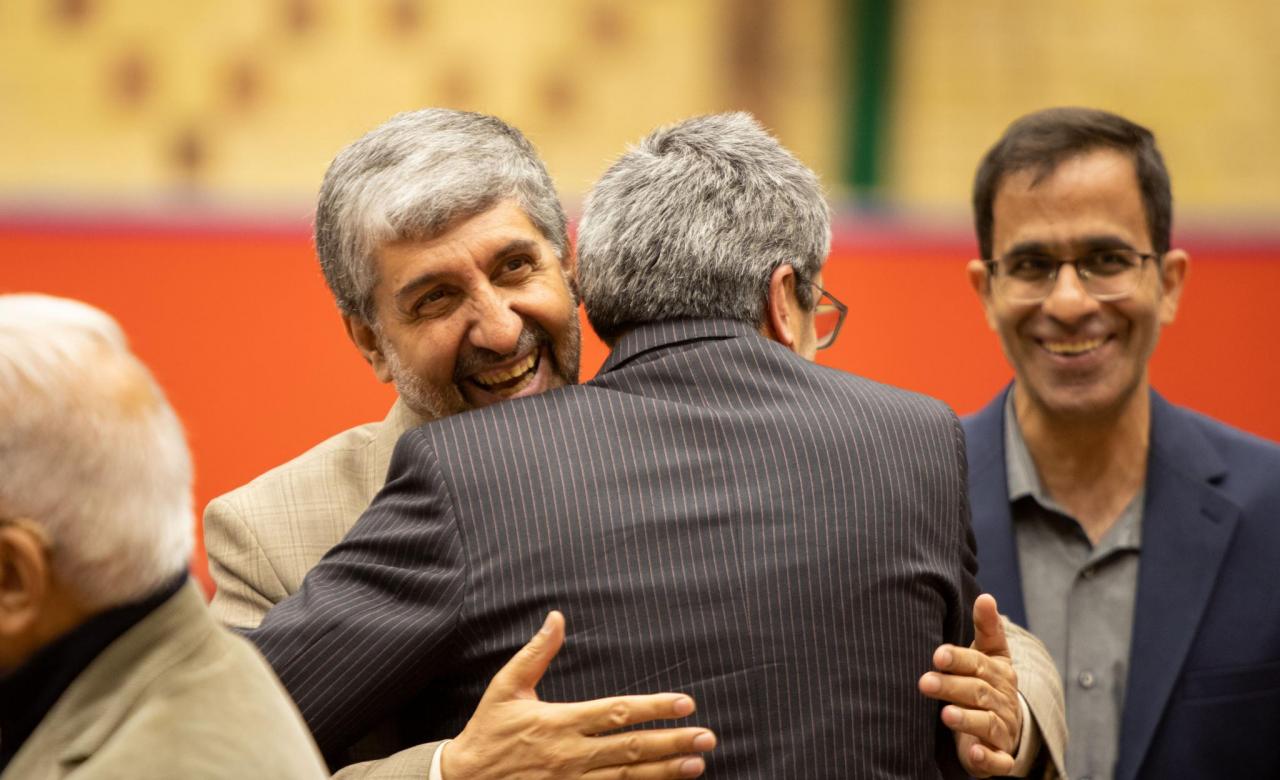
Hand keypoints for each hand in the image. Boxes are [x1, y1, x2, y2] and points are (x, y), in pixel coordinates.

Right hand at [441, 611, 716, 779]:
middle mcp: (571, 755)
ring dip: (665, 771)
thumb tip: (556, 617)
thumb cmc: (488, 731)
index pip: (616, 712)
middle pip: (632, 748)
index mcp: (560, 722)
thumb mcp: (507, 687)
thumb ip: (536, 653)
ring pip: (628, 777)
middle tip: (707, 736)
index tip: (685, 703)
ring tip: (697, 763)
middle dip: (673, 742)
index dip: (653, 707)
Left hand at [918, 594, 1021, 777]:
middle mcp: (1003, 700)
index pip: (980, 663)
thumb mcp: (990, 655)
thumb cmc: (988, 683)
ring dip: (967, 719)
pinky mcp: (1001, 756)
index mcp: (999, 673)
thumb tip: (986, 596)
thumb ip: (987, 628)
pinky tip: (974, 754)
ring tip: (946, 715)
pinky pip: (999, 760)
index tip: (938, 654)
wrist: (1007, 727)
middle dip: (952, 687)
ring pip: (987, 723)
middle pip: (978, 692)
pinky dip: (988, 759)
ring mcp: (1003, 729)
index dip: (960, 659)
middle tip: (925, 682)